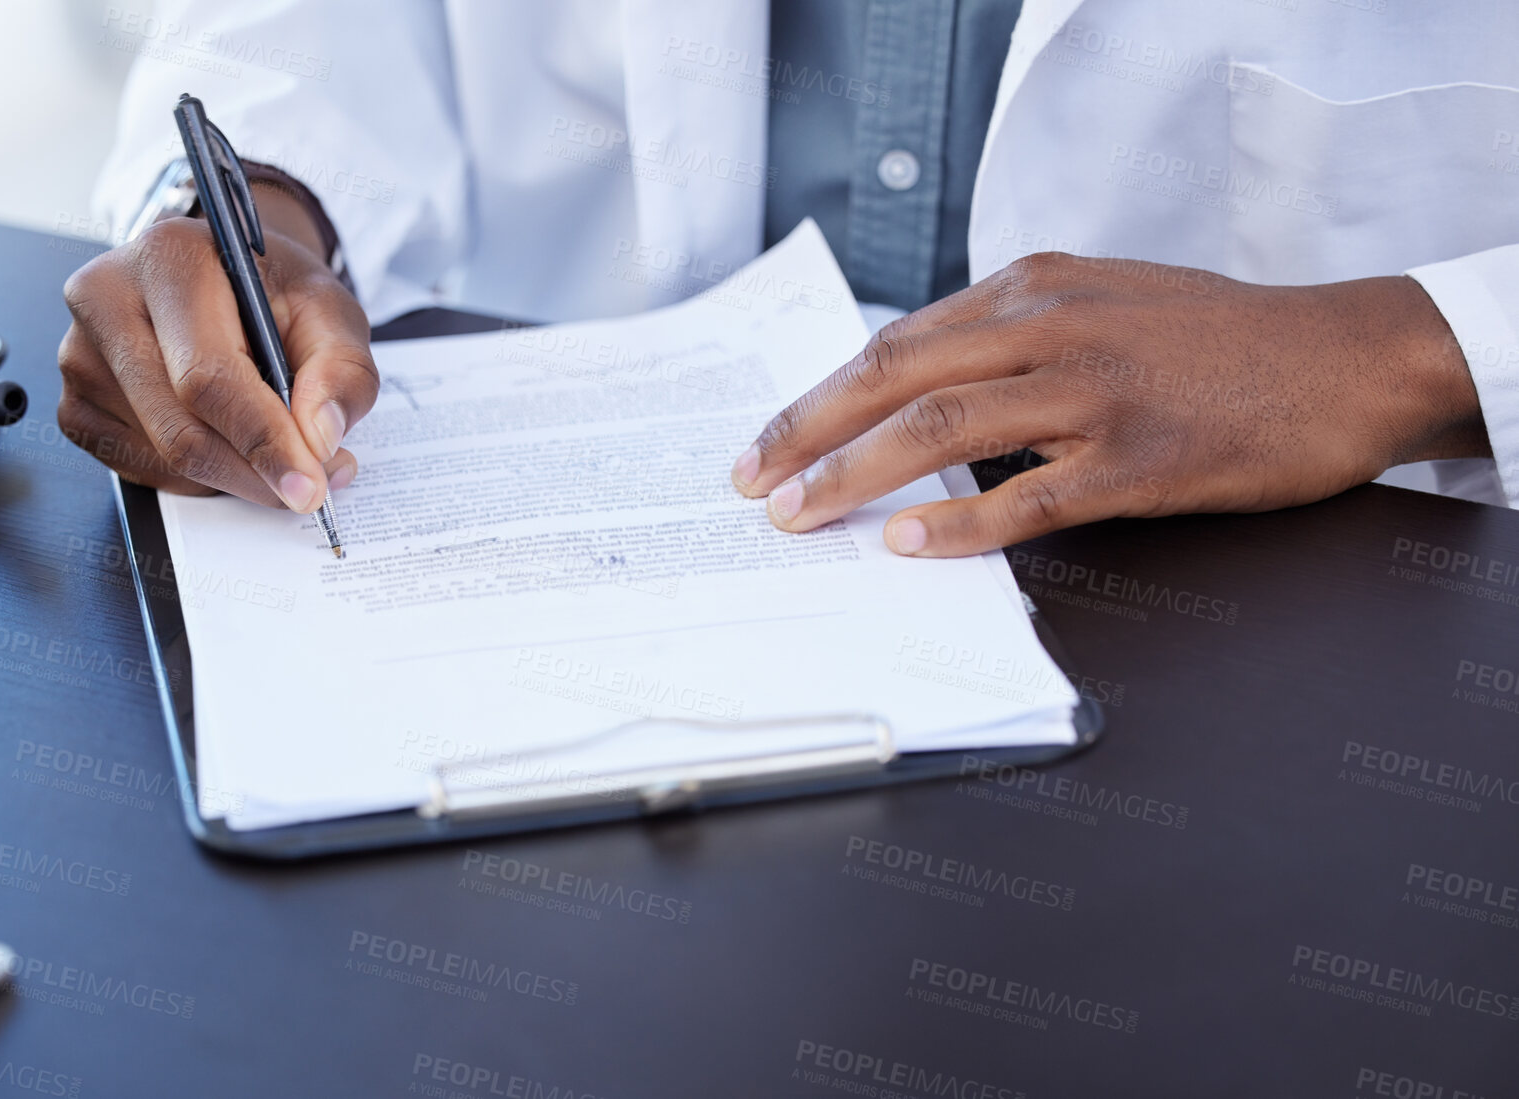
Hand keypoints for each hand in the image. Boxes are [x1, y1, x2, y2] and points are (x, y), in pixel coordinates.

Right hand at [57, 188, 376, 511]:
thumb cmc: (273, 292)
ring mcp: (79, 357)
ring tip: (276, 450)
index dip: (263, 441)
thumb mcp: (330, 310)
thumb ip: (342, 370)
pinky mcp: (76, 406)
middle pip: (180, 428)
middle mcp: (105, 300)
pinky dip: (198, 478)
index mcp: (167, 259)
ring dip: (232, 477)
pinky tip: (227, 444)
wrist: (227, 281)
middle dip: (254, 473)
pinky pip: (142, 471)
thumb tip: (320, 437)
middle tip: (311, 487)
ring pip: (163, 459)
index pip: (207, 376)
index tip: (310, 485)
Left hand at [730, 252, 1491, 556]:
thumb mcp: (1103, 302)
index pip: (896, 341)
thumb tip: (920, 395)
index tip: (768, 442)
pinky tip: (908, 544)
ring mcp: (1094, 390)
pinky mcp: (1140, 457)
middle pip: (895, 374)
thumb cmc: (1220, 339)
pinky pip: (1029, 494)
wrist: (1346, 356)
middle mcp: (1050, 326)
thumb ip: (1013, 335)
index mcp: (1033, 287)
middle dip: (808, 432)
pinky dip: (959, 521)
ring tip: (801, 516)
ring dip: (856, 474)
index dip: (820, 396)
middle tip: (752, 483)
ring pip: (941, 425)